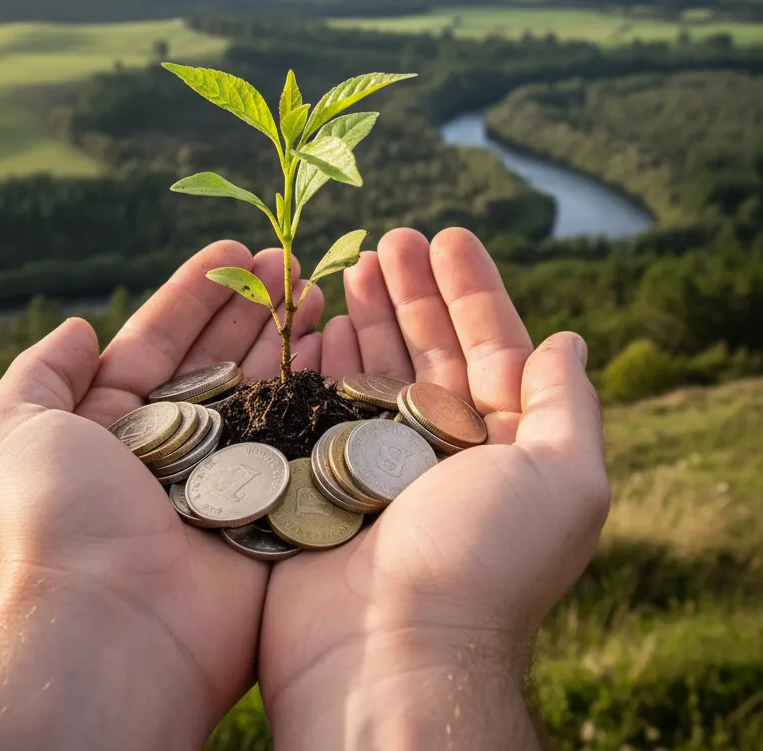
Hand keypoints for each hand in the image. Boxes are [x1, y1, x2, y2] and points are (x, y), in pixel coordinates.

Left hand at [0, 240, 324, 750]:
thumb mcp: (10, 431)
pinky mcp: (270, 510)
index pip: (159, 343)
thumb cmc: (57, 520)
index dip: (195, 295)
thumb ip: (39, 372)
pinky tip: (339, 348)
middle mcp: (172, 449)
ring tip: (317, 290)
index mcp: (113, 427)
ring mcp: (225, 480)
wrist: (113, 628)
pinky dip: (319, 393)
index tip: (234, 252)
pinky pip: (299, 440)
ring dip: (288, 340)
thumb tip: (78, 326)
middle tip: (289, 263)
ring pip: (263, 393)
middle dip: (252, 308)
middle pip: (219, 360)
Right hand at [259, 228, 610, 749]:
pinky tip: (320, 320)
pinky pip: (324, 403)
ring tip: (353, 263)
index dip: (472, 290)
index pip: (492, 347)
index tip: (447, 237)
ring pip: (374, 370)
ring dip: (367, 313)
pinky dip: (324, 358)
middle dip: (412, 291)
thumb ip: (567, 407)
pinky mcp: (324, 477)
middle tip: (390, 236)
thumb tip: (568, 342)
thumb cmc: (482, 562)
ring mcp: (380, 464)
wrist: (385, 653)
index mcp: (504, 447)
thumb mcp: (562, 479)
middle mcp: (443, 451)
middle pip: (428, 350)